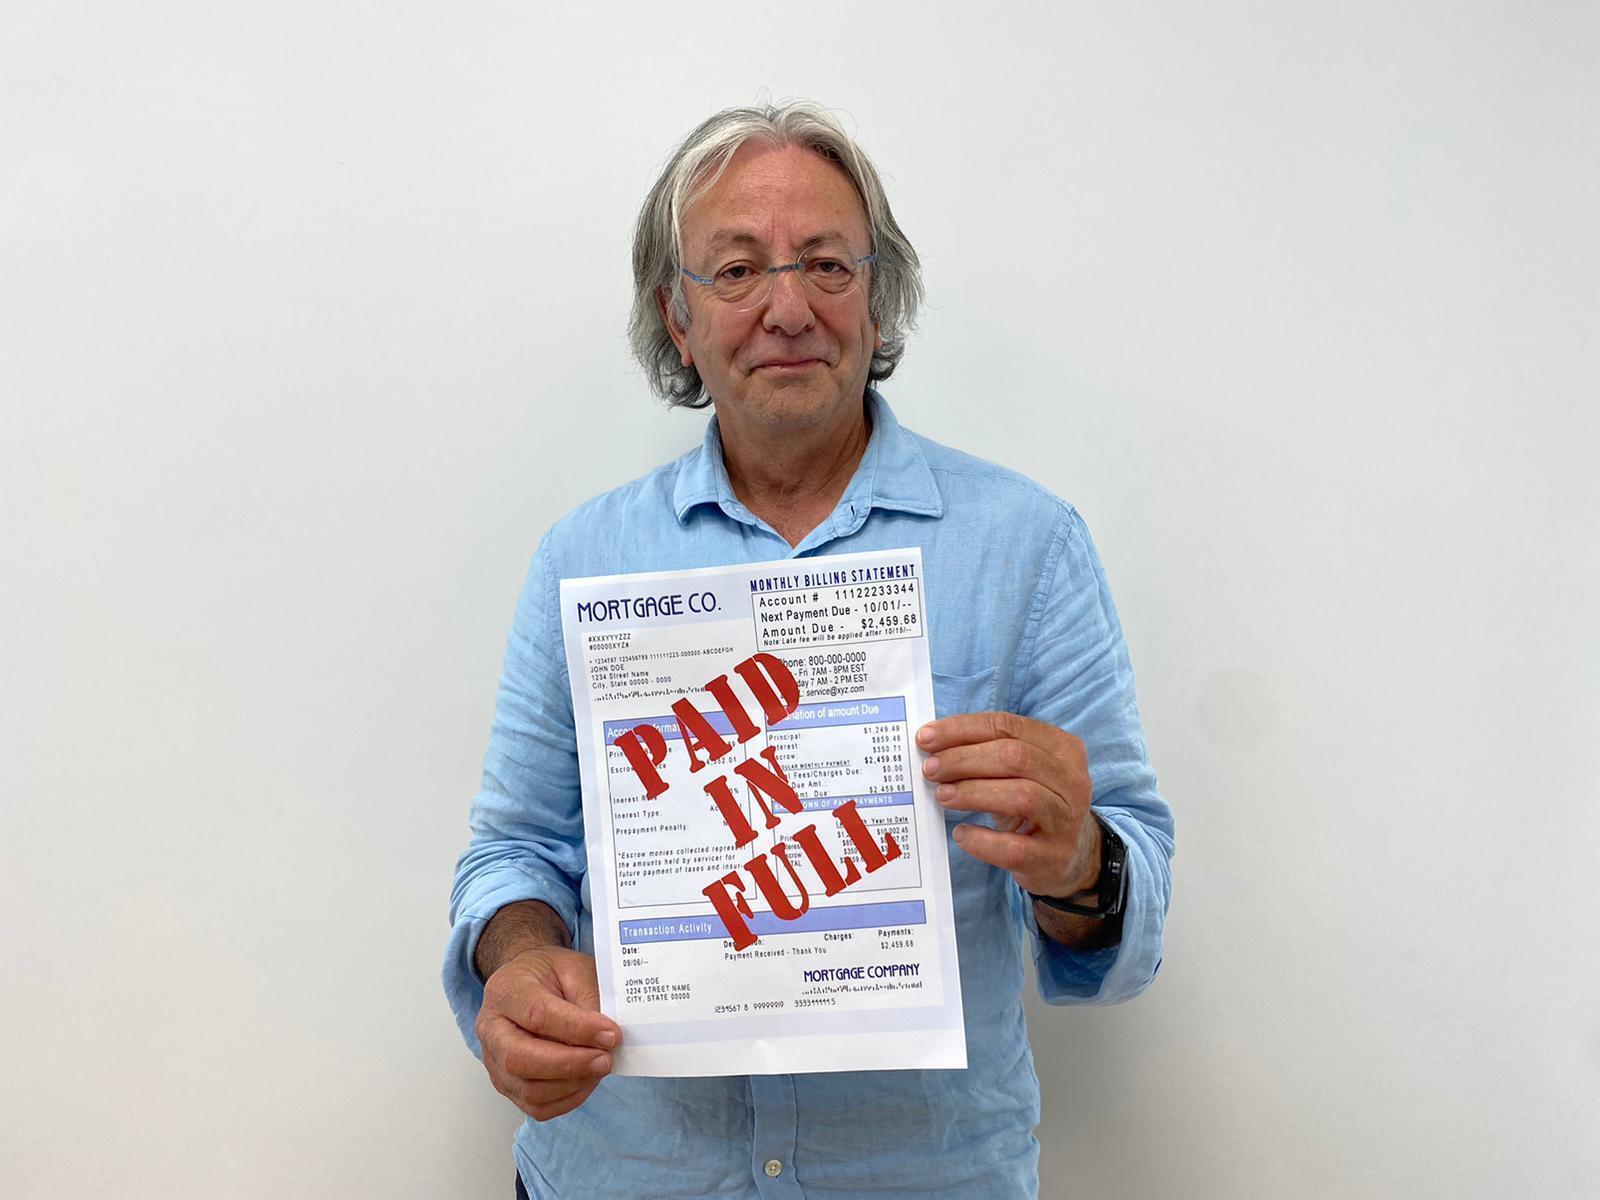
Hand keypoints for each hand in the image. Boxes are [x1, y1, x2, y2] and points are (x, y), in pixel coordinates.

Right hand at [475, 946, 621, 1122]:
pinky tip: (586, 1080)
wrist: (529, 982)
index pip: (537, 1015)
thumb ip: (589, 1000)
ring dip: (572, 1084)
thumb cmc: (551, 974)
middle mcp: (490, 1028)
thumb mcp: (575, 969)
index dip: (577, 1029)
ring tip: (600, 1066)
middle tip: (606, 1059)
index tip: (611, 1034)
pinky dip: (567, 1099)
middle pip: (521, 1059)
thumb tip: (606, 1039)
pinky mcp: (506, 1084)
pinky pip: (535, 1106)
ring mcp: (494, 1061)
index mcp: (505, 990)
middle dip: (570, 1064)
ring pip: (528, 1090)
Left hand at [917, 711, 1099, 898]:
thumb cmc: (1032, 802)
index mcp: (1063, 748)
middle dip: (964, 760)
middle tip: (931, 769)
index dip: (963, 729)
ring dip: (972, 793)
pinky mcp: (1053, 858)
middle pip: (1015, 757)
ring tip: (942, 796)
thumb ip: (985, 753)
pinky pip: (1013, 848)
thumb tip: (932, 746)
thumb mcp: (1020, 771)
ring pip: (1021, 796)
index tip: (926, 738)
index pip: (1008, 726)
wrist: (1068, 856)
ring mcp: (1066, 821)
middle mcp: (1072, 780)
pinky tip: (962, 834)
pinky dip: (981, 840)